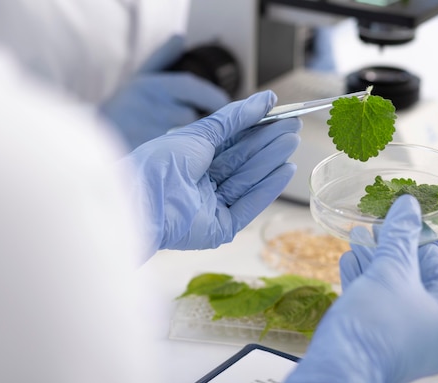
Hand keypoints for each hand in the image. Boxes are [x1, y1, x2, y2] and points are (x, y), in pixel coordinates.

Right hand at [100, 35, 229, 150]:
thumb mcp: (140, 78)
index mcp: (154, 86)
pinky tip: (183, 157)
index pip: (193, 87)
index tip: (225, 104)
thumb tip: (180, 37)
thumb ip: (162, 57)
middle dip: (203, 122)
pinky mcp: (151, 154)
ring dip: (193, 140)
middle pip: (192, 116)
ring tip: (194, 143)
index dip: (213, 97)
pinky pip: (177, 155)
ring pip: (187, 137)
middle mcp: (153, 107)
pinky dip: (183, 155)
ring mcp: (152, 133)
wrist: (95, 137)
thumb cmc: (122, 107)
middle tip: (209, 127)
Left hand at [123, 90, 300, 257]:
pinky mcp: (220, 227)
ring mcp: (212, 207)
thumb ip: (235, 118)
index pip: (232, 143)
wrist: (144, 198)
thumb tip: (265, 99)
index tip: (279, 116)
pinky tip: (286, 170)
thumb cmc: (162, 162)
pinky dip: (268, 188)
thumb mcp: (200, 132)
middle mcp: (203, 183)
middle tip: (293, 127)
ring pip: (248, 180)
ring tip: (292, 142)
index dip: (256, 129)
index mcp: (193, 160)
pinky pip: (248, 205)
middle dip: (268, 143)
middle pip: (242, 161)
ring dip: (271, 161)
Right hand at [265, 195, 437, 382]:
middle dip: (388, 249)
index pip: (437, 264)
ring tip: (357, 237)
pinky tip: (349, 263)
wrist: (339, 372)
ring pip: (390, 292)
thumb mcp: (390, 270)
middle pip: (412, 278)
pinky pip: (377, 307)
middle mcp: (433, 332)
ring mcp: (406, 341)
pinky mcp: (380, 345)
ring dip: (372, 264)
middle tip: (373, 226)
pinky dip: (363, 284)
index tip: (401, 216)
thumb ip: (400, 235)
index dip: (416, 236)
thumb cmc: (375, 324)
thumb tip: (408, 206)